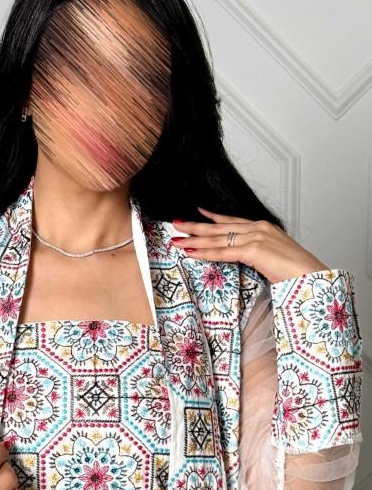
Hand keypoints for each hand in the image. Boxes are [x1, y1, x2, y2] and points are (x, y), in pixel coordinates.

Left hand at [170, 207, 328, 284]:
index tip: (198, 212)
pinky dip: (205, 252)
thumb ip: (260, 256)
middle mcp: (259, 228)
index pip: (233, 220)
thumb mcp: (275, 259)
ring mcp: (256, 237)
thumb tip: (250, 262)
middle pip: (220, 226)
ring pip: (218, 238)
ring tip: (176, 239)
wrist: (313, 277)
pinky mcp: (254, 250)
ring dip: (195, 239)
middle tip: (176, 224)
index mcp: (265, 228)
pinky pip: (223, 252)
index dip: (213, 217)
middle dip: (196, 226)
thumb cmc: (298, 273)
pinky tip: (191, 252)